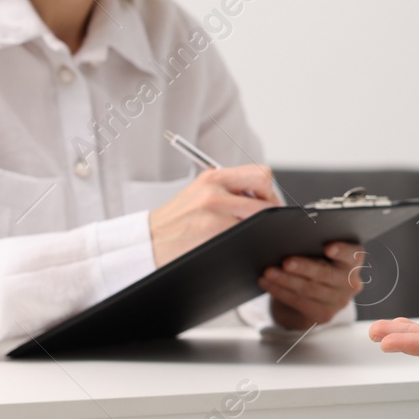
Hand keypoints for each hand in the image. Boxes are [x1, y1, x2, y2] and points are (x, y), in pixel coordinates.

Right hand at [148, 165, 279, 267]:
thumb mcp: (199, 193)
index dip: (268, 190)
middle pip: (266, 191)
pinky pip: (245, 234)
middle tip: (265, 221)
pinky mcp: (213, 231)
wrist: (147, 241)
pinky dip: (247, 240)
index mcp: (213, 177)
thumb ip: (228, 189)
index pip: (260, 174)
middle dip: (270, 209)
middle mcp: (214, 190)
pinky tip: (237, 244)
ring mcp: (214, 211)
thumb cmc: (176, 220)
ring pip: (259, 215)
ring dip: (259, 227)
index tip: (265, 203)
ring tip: (247, 233)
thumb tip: (262, 197)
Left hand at [260, 242, 365, 329]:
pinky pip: (299, 302)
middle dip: (304, 267)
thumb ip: (313, 246)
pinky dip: (280, 292)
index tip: (328, 248)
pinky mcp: (324, 315)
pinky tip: (267, 283)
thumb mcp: (320, 253)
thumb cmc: (315, 263)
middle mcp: (351, 283)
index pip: (354, 254)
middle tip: (286, 262)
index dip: (342, 251)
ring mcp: (339, 301)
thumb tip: (289, 240)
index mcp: (353, 261)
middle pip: (326, 274)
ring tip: (268, 272)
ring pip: (309, 289)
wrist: (314, 295)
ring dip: (285, 280)